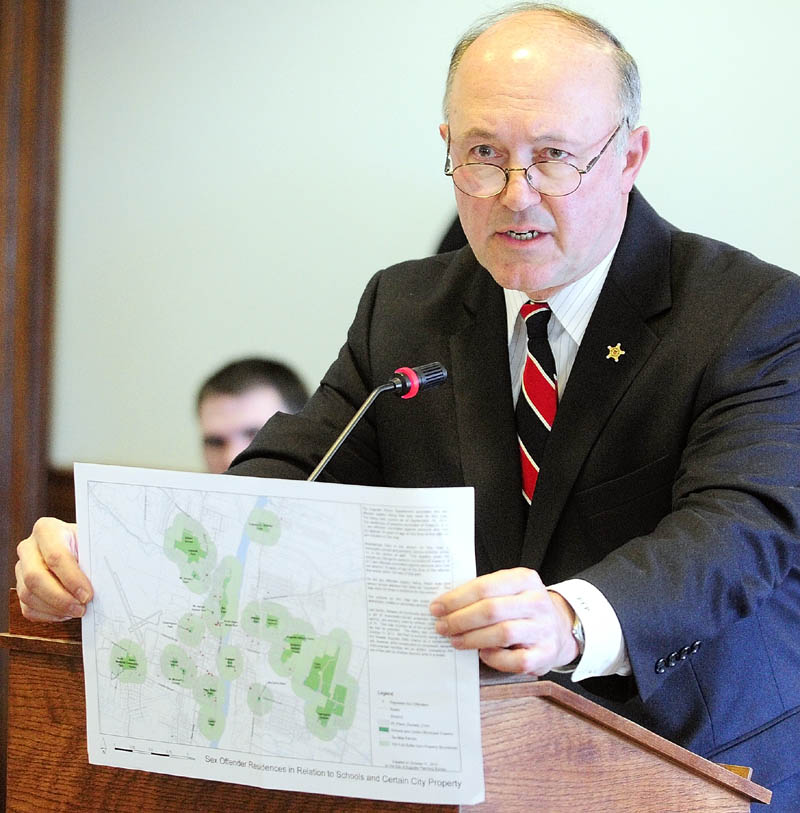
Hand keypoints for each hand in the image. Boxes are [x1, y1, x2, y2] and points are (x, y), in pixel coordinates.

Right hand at [15, 517, 92, 621]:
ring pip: (28, 595)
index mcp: (47, 529)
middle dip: (60, 598)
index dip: (72, 579)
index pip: (55, 556)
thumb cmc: (88, 544)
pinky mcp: (21, 587)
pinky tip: (66, 612)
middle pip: (34, 577)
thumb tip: (108, 573)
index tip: (88, 594)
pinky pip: (28, 608)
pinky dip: (49, 615)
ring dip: (55, 608)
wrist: (78, 548)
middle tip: (82, 607)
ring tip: (78, 610)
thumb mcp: (94, 541)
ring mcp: (21, 568)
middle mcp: (28, 547)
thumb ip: (98, 554)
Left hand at [429, 567, 577, 674]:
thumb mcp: (508, 589)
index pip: (485, 586)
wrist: (558, 626)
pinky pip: (516, 660)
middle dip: (460, 619)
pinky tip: (483, 654)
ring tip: (455, 640)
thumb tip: (444, 605)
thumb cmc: (521, 607)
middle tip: (441, 626)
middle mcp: (537, 601)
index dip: (457, 598)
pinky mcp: (546, 653)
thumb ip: (483, 593)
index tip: (437, 607)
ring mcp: (543, 628)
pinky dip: (496, 658)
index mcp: (525, 579)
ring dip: (472, 638)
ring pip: (502, 633)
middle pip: (491, 610)